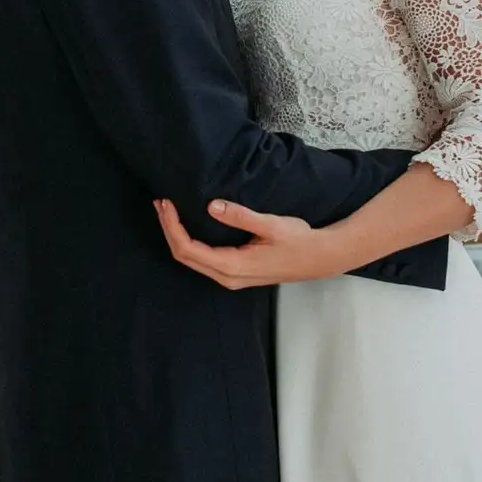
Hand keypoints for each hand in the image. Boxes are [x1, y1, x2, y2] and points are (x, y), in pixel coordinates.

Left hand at [152, 199, 347, 288]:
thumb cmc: (299, 241)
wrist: (320, 259)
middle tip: (160, 203)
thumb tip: (211, 205)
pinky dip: (189, 242)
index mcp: (233, 266)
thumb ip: (240, 216)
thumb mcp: (270, 225)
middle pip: (184, 256)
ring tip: (168, 211)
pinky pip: (202, 260)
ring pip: (191, 260)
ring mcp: (231, 277)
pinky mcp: (235, 273)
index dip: (172, 226)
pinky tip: (187, 225)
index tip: (166, 204)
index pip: (188, 249)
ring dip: (176, 235)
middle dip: (168, 229)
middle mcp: (227, 277)